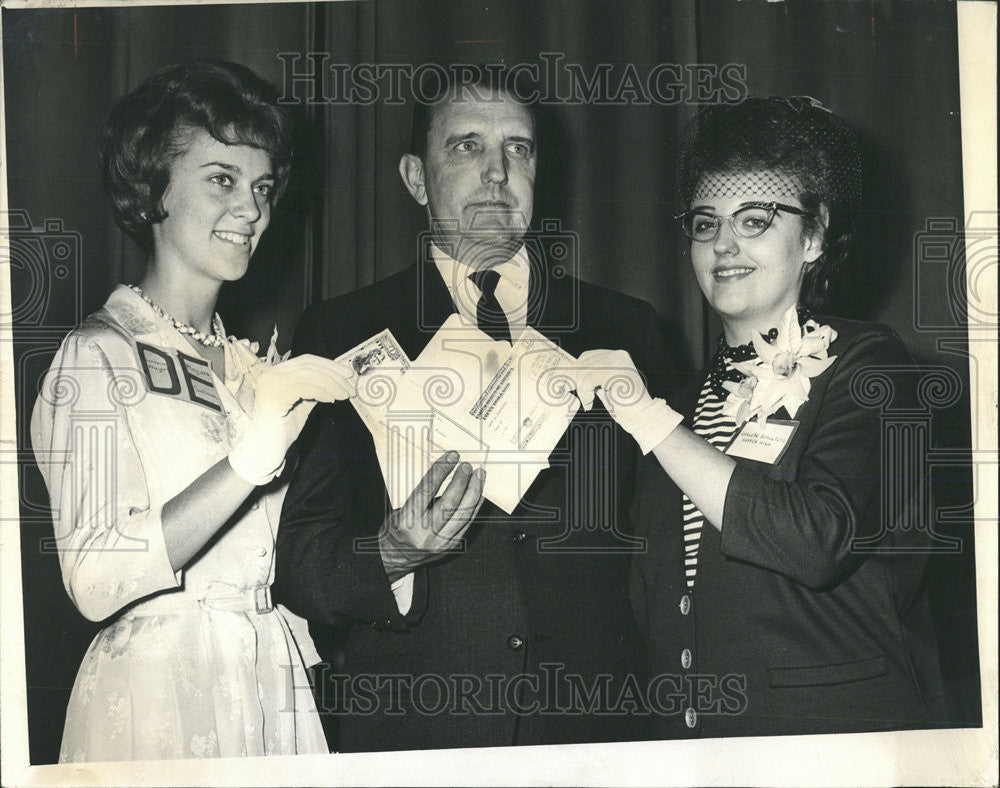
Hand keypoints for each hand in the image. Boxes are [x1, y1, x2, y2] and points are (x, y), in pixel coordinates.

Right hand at [229, 354, 355, 484]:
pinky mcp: (274, 395)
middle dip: (334, 375)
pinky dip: (322, 392)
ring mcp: (271, 383)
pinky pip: (305, 388)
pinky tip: (331, 400)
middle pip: (309, 366)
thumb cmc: (283, 428)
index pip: (306, 360)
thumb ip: (315, 388)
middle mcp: (271, 374)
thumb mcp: (303, 402)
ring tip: (345, 395)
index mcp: (276, 373)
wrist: (266, 449)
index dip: (329, 365)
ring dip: (332, 384)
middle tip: (351, 386)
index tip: (347, 374)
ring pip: (309, 375)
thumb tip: (338, 379)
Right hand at [379, 451, 484, 580]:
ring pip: (463, 513)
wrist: (394, 558)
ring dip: (474, 492)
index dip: (441, 470)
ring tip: (479, 476)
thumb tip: (444, 472)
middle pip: (450, 502)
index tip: (451, 457)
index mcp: (408, 520)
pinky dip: (475, 506)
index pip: (427, 489)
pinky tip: (478, 493)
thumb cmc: (396, 529)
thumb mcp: (400, 509)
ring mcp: (440, 542)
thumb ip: (422, 495)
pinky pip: (467, 523)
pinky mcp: (450, 546)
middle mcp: (425, 533)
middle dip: (462, 481)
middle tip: (468, 466)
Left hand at [574, 349, 682, 453]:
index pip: (588, 356)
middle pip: (584, 362)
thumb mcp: (607, 387)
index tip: (573, 383)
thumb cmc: (627, 407)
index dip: (577, 370)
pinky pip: (588, 379)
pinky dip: (585, 393)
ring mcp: (618, 362)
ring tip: (588, 400)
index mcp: (618, 357)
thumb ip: (595, 378)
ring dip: (582, 389)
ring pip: (584, 371)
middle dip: (577, 380)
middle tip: (579, 394)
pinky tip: (590, 402)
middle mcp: (618, 356)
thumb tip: (576, 376)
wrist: (643, 418)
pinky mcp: (615, 373)